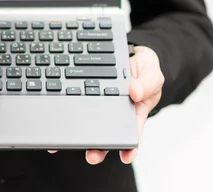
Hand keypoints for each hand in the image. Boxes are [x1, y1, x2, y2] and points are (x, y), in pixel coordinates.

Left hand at [49, 46, 163, 163]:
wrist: (130, 55)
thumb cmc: (144, 70)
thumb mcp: (152, 75)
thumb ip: (146, 85)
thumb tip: (135, 92)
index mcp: (134, 113)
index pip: (132, 134)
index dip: (129, 148)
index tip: (126, 157)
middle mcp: (115, 113)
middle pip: (107, 135)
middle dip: (99, 149)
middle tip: (92, 156)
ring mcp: (101, 105)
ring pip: (89, 125)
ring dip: (80, 136)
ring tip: (70, 144)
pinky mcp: (87, 95)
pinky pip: (78, 106)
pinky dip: (69, 113)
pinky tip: (60, 121)